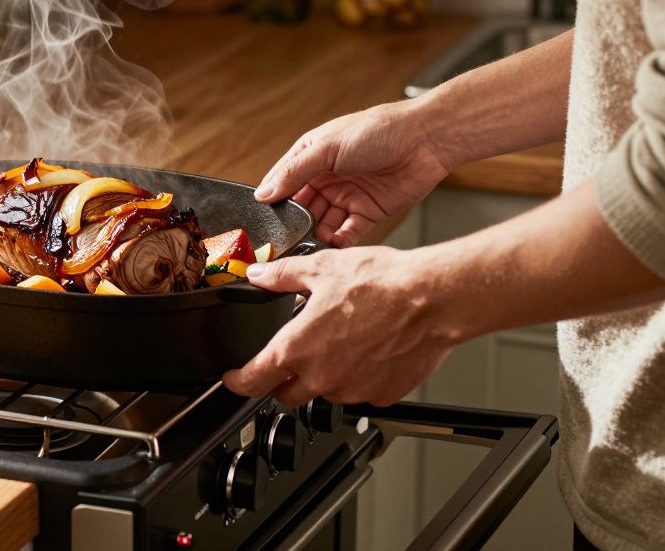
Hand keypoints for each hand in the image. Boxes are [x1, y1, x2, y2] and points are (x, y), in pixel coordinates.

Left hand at [222, 246, 456, 406]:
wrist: (431, 299)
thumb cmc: (381, 284)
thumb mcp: (320, 268)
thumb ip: (282, 276)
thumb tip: (259, 275)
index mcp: (297, 348)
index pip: (253, 380)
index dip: (237, 381)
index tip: (233, 378)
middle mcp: (321, 377)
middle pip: (286, 394)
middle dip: (282, 380)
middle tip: (291, 357)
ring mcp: (352, 390)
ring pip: (325, 393)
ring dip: (323, 376)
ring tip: (341, 342)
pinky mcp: (381, 395)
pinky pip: (360, 392)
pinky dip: (358, 377)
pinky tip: (368, 351)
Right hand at [255, 101, 453, 246]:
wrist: (426, 140)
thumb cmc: (378, 131)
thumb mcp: (327, 148)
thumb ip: (294, 173)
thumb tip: (263, 194)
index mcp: (312, 156)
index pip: (283, 183)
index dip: (272, 202)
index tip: (261, 223)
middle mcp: (327, 177)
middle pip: (301, 208)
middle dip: (293, 224)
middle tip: (284, 241)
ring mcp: (347, 196)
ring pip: (322, 223)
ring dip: (315, 235)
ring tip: (308, 246)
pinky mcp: (368, 212)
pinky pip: (347, 233)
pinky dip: (338, 242)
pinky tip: (331, 248)